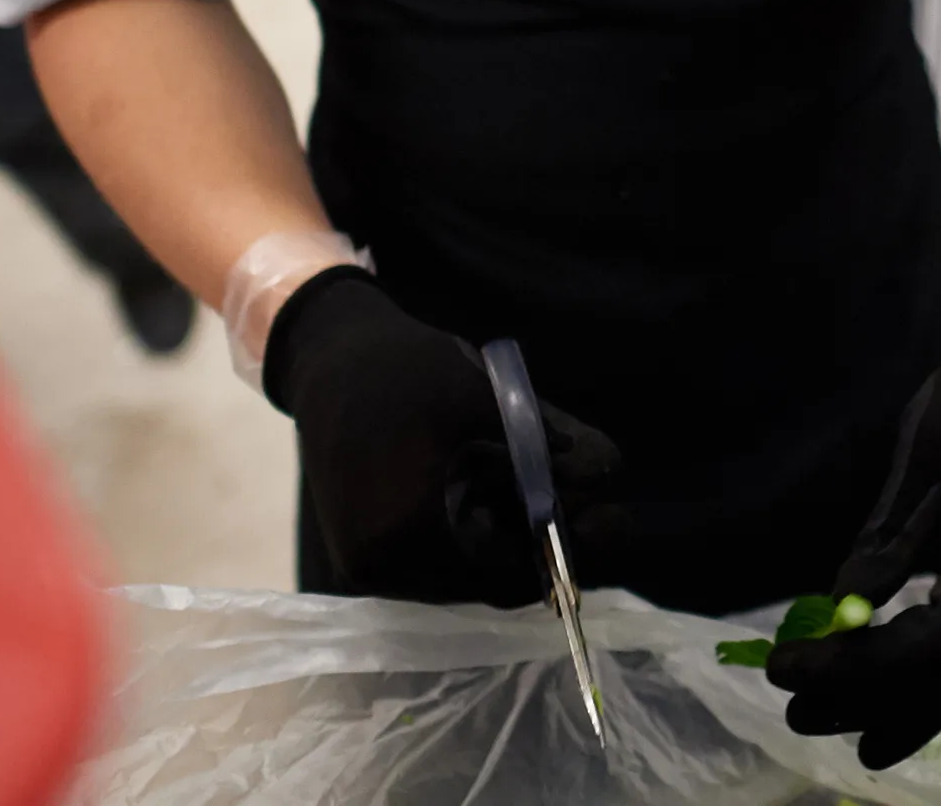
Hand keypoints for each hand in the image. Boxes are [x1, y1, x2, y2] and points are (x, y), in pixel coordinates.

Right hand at [261, 268, 625, 604]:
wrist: (331, 359)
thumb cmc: (406, 370)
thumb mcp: (484, 396)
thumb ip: (544, 442)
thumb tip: (609, 473)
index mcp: (409, 531)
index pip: (504, 575)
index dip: (557, 553)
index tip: (602, 523)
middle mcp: (382, 566)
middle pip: (485, 580)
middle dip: (535, 547)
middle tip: (591, 512)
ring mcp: (367, 566)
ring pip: (461, 573)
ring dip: (503, 542)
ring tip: (541, 490)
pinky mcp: (363, 553)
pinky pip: (433, 561)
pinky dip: (471, 534)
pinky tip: (494, 490)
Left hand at [769, 262, 940, 766]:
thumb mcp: (929, 447)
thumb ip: (891, 531)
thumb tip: (846, 604)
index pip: (929, 640)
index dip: (855, 666)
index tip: (787, 669)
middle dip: (869, 700)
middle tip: (792, 712)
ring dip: (890, 692)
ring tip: (815, 706)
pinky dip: (917, 662)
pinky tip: (871, 677)